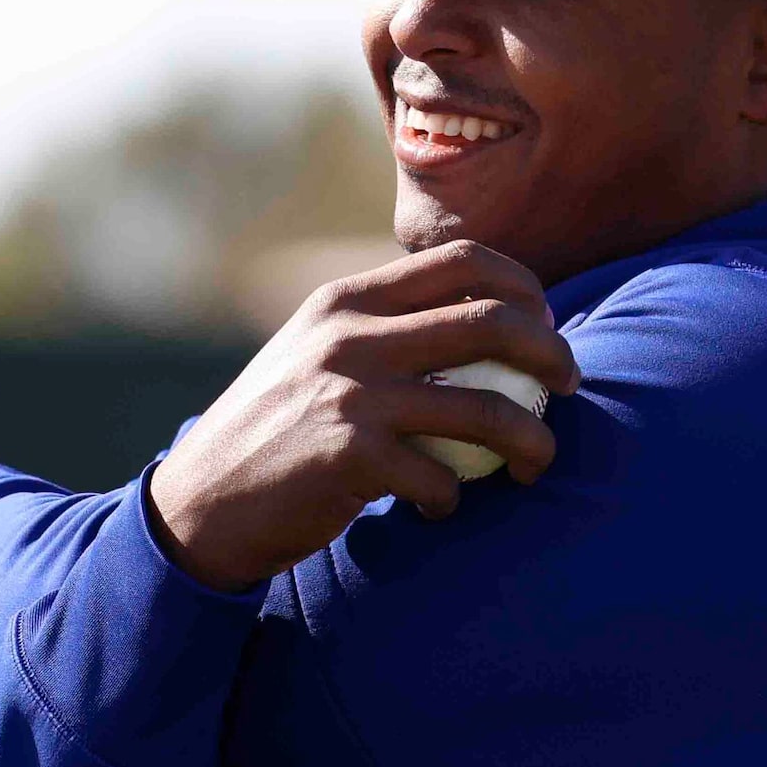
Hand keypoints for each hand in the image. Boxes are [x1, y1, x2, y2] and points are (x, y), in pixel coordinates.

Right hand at [146, 240, 579, 590]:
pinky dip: (454, 497)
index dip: (524, 286)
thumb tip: (478, 322)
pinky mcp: (349, 458)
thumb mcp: (313, 355)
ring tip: (537, 463)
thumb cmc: (273, 432)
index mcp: (345, 300)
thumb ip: (378, 330)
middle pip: (493, 321)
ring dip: (532, 441)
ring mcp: (349, 396)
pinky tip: (438, 506)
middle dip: (552, 354)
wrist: (199, 504)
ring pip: (487, 408)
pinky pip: (443, 477)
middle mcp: (349, 337)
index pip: (462, 259)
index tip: (544, 324)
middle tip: (568, 386)